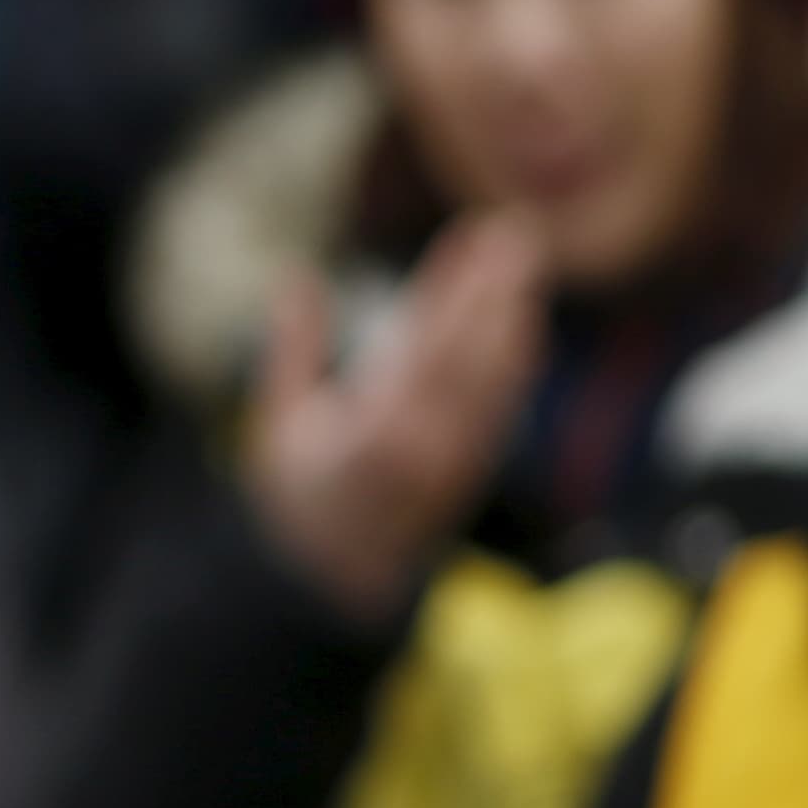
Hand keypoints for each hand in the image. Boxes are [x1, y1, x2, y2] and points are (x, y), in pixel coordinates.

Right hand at [244, 213, 548, 621]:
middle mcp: (424, 444)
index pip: (424, 341)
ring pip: (497, 376)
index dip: (455, 287)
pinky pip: (503, 402)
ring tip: (528, 260)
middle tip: (520, 230)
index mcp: (371, 431)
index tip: (474, 238)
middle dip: (498, 288)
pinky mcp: (473, 466)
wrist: (334, 577)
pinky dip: (516, 356)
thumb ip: (291, 348)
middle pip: (472, 352)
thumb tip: (297, 275)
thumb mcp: (278, 423)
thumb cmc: (297, 495)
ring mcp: (455, 457)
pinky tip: (523, 318)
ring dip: (516, 313)